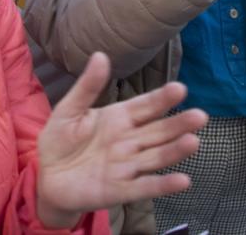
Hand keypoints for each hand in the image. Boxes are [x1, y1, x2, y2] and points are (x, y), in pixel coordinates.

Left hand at [34, 51, 203, 228]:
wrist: (45, 176)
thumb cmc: (60, 140)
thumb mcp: (69, 110)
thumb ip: (87, 86)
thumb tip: (100, 55)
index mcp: (119, 118)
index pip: (145, 106)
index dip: (162, 99)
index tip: (180, 88)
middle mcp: (128, 141)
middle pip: (158, 131)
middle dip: (179, 124)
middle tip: (200, 116)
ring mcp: (127, 166)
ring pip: (156, 157)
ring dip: (175, 151)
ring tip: (193, 142)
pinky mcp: (119, 190)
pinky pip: (144, 187)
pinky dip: (163, 185)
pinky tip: (182, 180)